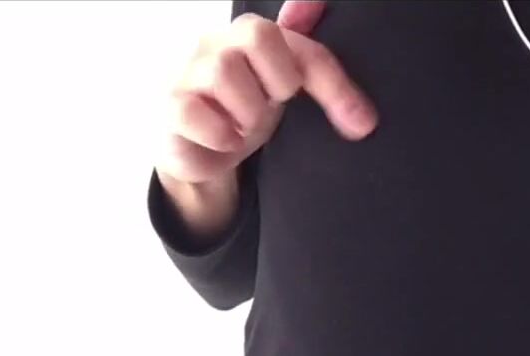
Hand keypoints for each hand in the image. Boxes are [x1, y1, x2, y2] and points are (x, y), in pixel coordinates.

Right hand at [158, 0, 376, 185]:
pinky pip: (194, 113)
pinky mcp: (169, 105)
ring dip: (246, 114)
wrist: (199, 148)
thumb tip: (355, 93)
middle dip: (277, 83)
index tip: (360, 124)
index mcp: (253, 34)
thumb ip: (317, 71)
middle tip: (271, 108)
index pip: (304, 46)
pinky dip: (219, 135)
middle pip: (259, 36)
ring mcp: (187, 71)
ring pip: (225, 74)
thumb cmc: (246, 108)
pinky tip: (225, 141)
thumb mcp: (288, 89)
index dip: (334, 85)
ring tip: (243, 127)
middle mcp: (216, 42)